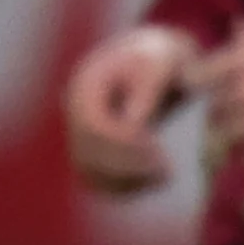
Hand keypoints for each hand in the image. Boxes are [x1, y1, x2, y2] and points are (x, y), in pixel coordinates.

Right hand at [63, 25, 198, 195]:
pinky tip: (154, 185)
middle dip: (128, 167)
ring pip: (90, 171)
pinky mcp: (93, 149)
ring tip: (165, 181)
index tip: (159, 153)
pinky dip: (123, 186)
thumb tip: (132, 127)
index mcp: (86, 87)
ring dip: (125, 182)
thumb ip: (147, 89)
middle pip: (89, 153)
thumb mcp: (161, 63)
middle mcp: (76, 114)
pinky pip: (99, 177)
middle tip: (168, 174)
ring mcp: (80, 133)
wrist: (150, 59)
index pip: (94, 126)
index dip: (123, 144)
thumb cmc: (159, 58)